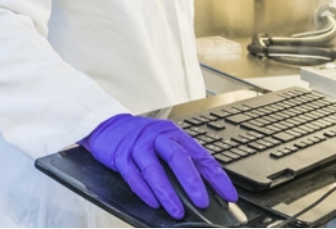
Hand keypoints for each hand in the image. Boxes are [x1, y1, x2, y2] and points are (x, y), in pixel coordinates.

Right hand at [83, 114, 237, 218]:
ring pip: (154, 170)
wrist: (107, 125)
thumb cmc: (140, 137)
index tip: (228, 194)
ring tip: (177, 211)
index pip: (200, 155)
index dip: (216, 176)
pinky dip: (144, 192)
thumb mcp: (165, 142)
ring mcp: (137, 146)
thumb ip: (184, 160)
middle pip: (177, 158)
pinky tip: (153, 203)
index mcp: (173, 134)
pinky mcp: (120, 156)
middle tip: (202, 202)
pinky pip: (133, 176)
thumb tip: (207, 187)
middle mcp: (156, 137)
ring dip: (167, 193)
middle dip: (191, 182)